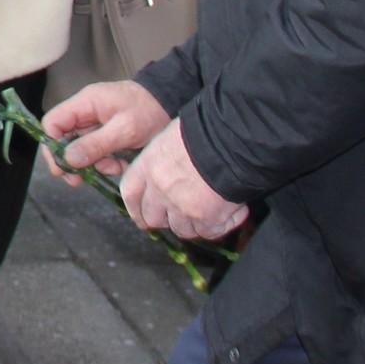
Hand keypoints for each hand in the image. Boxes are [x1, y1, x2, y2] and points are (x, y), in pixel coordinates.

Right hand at [41, 81, 170, 184]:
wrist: (172, 104)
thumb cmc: (149, 111)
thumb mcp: (124, 129)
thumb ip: (95, 144)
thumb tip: (68, 159)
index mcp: (85, 104)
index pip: (53, 122)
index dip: (52, 144)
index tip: (61, 166)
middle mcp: (86, 114)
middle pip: (64, 140)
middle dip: (73, 162)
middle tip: (78, 181)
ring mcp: (96, 126)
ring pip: (81, 151)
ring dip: (95, 165)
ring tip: (114, 167)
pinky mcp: (107, 137)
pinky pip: (98, 154)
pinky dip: (108, 163)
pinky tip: (122, 164)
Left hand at [119, 121, 248, 240]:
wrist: (231, 139)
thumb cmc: (205, 131)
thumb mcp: (172, 138)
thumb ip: (165, 160)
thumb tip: (172, 172)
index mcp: (148, 166)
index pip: (130, 194)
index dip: (136, 208)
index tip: (142, 215)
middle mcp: (160, 189)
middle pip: (153, 218)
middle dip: (167, 219)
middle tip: (183, 214)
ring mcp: (181, 207)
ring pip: (182, 229)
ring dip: (195, 223)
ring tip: (212, 210)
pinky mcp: (206, 218)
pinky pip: (209, 232)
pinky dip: (221, 225)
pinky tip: (234, 212)